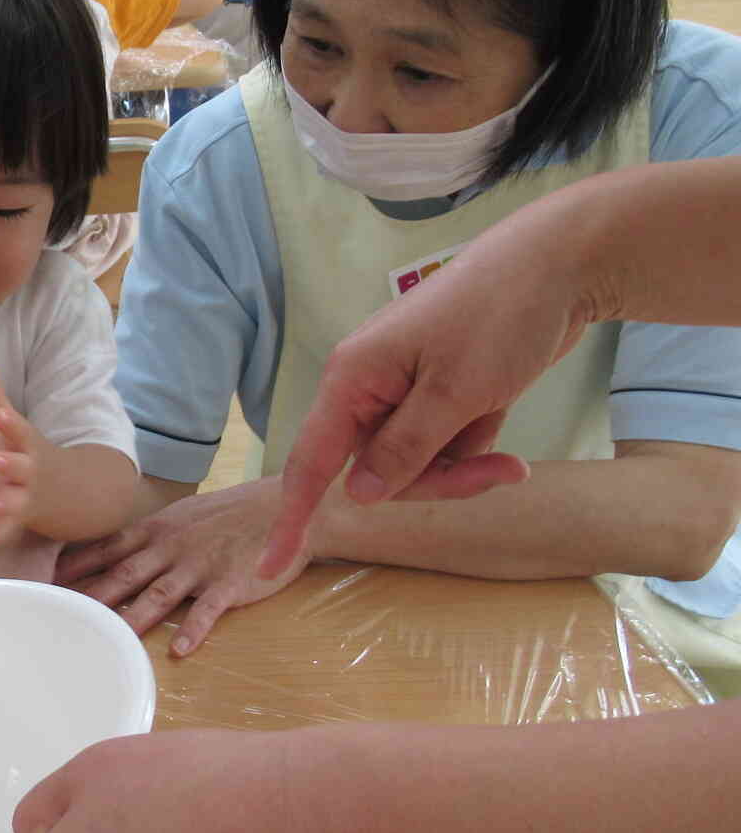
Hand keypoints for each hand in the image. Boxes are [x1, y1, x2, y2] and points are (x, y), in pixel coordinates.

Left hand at [0, 367, 35, 548]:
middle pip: (21, 468)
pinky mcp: (18, 520)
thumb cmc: (27, 454)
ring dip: (1, 504)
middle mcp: (29, 471)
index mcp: (27, 446)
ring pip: (15, 501)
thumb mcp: (14, 430)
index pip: (20, 431)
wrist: (71, 493)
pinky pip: (5, 530)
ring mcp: (25, 497)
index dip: (10, 422)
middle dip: (8, 464)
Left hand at [54, 478, 311, 654]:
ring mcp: (200, 565)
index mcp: (156, 530)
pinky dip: (195, 630)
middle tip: (62, 613)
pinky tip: (180, 651)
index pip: (107, 548)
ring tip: (110, 638)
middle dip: (91, 594)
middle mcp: (171, 547)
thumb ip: (148, 536)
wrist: (283, 506)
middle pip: (124, 573)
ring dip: (134, 617)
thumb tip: (110, 552)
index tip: (47, 581)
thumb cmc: (227, 514)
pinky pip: (210, 609)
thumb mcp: (181, 516)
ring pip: (160, 594)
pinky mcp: (231, 583)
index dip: (76, 565)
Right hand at [258, 281, 582, 577]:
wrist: (560, 266)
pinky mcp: (442, 393)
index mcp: (353, 380)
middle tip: (498, 473)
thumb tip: (358, 495)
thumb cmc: (498, 318)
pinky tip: (507, 437)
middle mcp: (369, 388)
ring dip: (461, 469)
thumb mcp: (454, 393)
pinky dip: (472, 450)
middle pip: (375, 469)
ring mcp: (406, 391)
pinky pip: (442, 445)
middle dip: (433, 483)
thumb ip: (403, 449)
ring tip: (514, 462)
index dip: (292, 518)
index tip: (272, 566)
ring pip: (414, 461)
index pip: (311, 462)